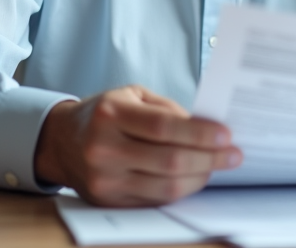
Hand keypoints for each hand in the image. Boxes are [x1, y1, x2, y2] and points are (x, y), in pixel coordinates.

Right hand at [34, 84, 241, 205]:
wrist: (62, 141)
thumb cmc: (103, 113)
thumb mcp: (131, 95)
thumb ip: (167, 109)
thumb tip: (206, 128)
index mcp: (111, 114)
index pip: (164, 127)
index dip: (199, 133)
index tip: (226, 135)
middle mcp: (104, 148)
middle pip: (168, 160)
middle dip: (208, 159)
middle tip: (233, 155)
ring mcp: (105, 179)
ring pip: (165, 187)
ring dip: (199, 178)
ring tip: (217, 167)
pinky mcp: (108, 200)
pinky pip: (154, 200)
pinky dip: (180, 191)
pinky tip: (194, 179)